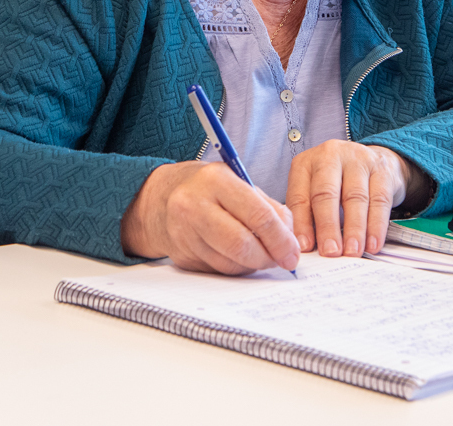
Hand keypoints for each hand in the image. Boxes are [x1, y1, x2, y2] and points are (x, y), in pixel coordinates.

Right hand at [120, 161, 299, 274]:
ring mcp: (184, 234)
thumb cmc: (205, 188)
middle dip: (268, 258)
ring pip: (231, 264)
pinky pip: (218, 271)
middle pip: (242, 245)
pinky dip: (235, 268)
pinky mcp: (182, 257)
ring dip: (253, 265)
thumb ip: (268, 206)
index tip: (293, 253)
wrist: (159, 198)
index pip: (258, 215)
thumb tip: (290, 239)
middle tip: (281, 260)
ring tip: (259, 255)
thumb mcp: (237, 182)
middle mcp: (195, 206)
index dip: (281, 239)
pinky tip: (237, 256)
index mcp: (215, 181)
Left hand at [285, 141, 425, 257]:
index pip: (300, 195)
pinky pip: (380, 200)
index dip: (302, 223)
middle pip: (327, 193)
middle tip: (330, 251)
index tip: (305, 247)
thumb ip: (307, 213)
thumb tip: (305, 246)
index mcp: (305, 163)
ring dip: (354, 229)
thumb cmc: (337, 181)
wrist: (372, 160)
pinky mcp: (382, 170)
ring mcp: (358, 160)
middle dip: (328, 226)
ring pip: (355, 197)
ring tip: (352, 251)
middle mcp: (330, 156)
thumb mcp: (314, 188)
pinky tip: (372, 243)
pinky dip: (376, 225)